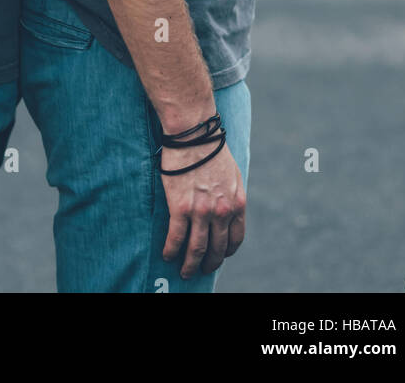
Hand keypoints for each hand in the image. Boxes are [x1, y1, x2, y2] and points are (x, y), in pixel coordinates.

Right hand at [160, 139, 245, 277]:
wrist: (193, 133)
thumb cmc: (210, 147)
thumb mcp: (232, 173)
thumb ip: (231, 194)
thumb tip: (226, 208)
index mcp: (237, 203)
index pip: (236, 238)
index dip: (227, 251)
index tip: (220, 255)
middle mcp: (222, 211)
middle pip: (217, 248)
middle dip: (209, 263)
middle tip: (201, 270)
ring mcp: (202, 211)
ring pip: (197, 249)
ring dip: (190, 264)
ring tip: (184, 271)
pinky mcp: (181, 207)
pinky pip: (176, 237)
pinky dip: (171, 250)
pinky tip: (167, 254)